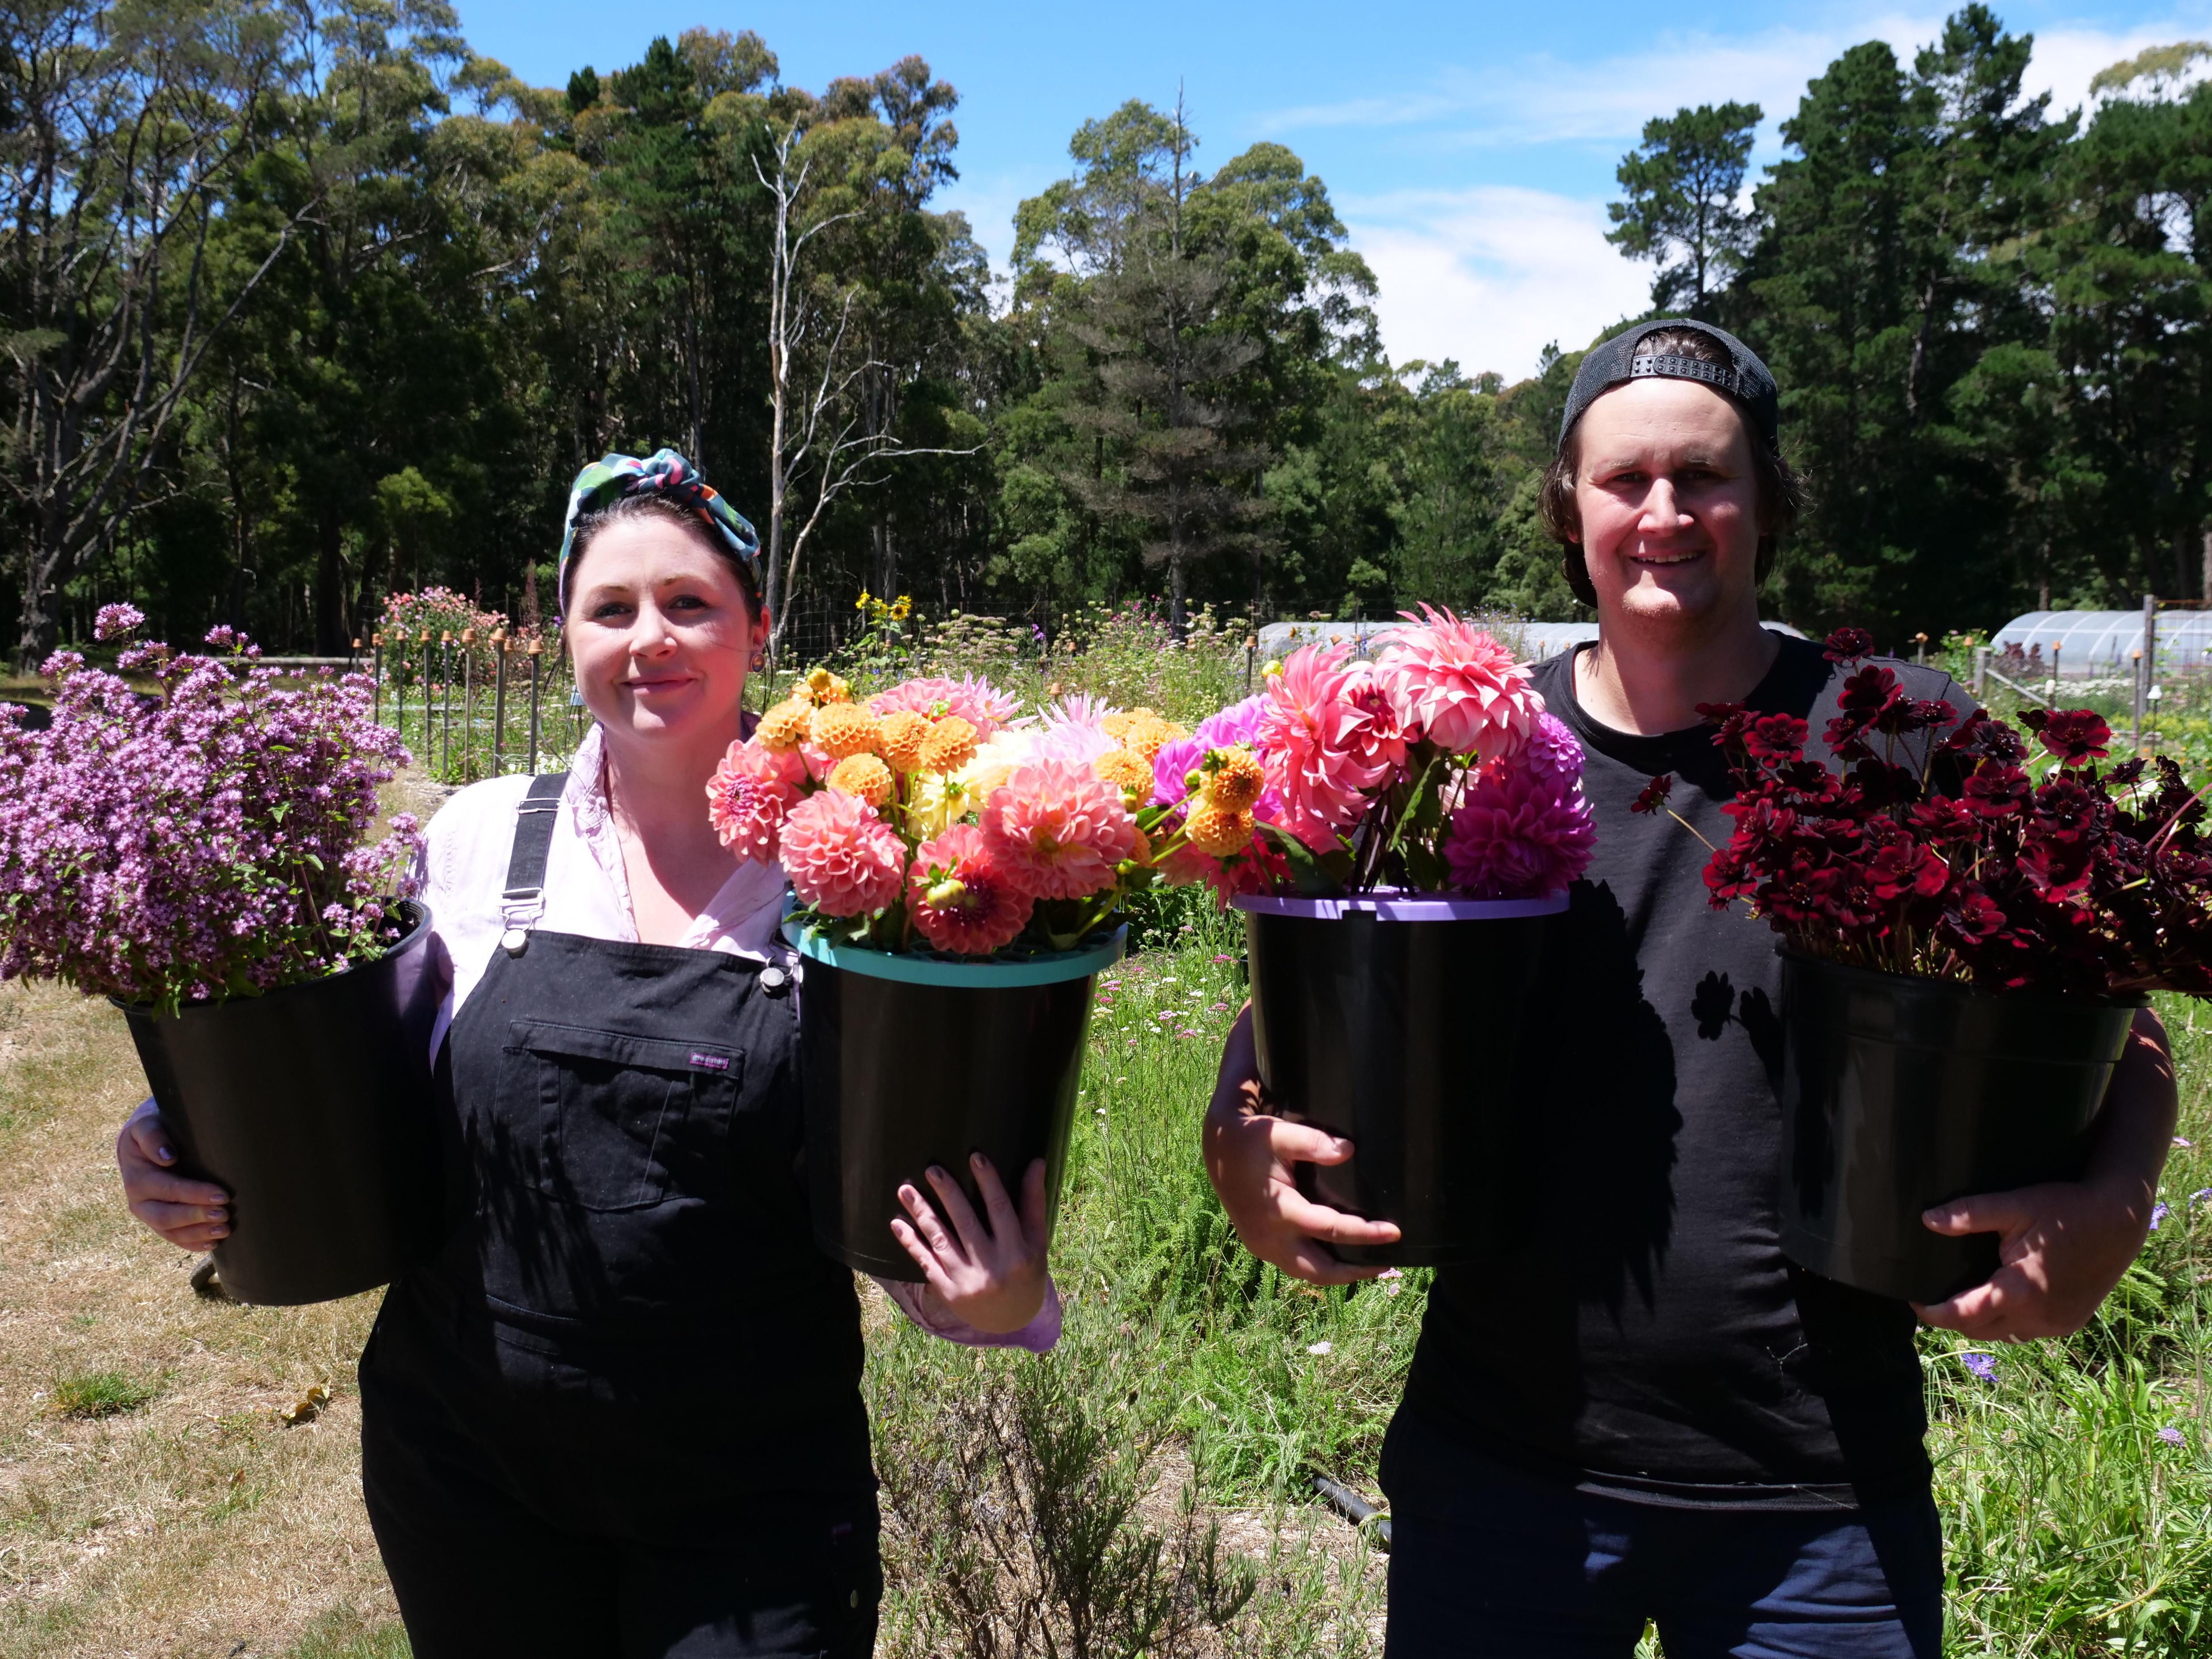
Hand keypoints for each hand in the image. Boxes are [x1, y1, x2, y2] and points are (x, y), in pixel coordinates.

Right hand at [116, 1098, 229, 1252]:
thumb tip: (167, 1157)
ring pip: (171, 1232)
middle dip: (197, 1217)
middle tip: (226, 1215)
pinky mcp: (159, 1222)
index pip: (168, 1190)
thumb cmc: (152, 1129)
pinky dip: (193, 1242)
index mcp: (137, 1178)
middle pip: (166, 1217)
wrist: (144, 1139)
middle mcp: (139, 1201)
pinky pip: (174, 1238)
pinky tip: (213, 1242)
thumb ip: (153, 1137)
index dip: (194, 1195)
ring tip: (225, 1230)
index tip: (222, 1194)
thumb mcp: (147, 1125)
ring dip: (198, 1233)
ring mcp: (149, 1214)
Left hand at [890, 1154, 1049, 1334]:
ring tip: (905, 1189)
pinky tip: (897, 1224)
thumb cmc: (1026, 1271)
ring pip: (940, 1240)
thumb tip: (1036, 1162)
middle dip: (948, 1194)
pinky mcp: (947, 1291)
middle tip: (933, 1169)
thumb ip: (1034, 1202)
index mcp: (1018, 1252)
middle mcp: (991, 1267)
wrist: (1011, 1320)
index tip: (976, 1157)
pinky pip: (926, 1262)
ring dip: (921, 1213)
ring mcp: (966, 1281)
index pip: (1001, 1210)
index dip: (989, 1183)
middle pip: (966, 1223)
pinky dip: (911, 1243)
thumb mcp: (1037, 1241)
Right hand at [1202, 1006, 1399, 1285]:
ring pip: (1308, 1273)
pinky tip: (1340, 1255)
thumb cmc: (1250, 1139)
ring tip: (1370, 1265)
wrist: (1216, 1147)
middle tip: (1389, 1263)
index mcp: (1279, 1212)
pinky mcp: (1261, 1245)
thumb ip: (1313, 1142)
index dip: (1366, 1234)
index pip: (1331, 1230)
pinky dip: (1321, 1265)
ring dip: (1339, 1273)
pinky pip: (1296, 1265)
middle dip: (1356, 1272)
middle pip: (1321, 1271)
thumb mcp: (1278, 1133)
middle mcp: (1271, 1238)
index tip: (1395, 1232)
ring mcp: (1263, 1246)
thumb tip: (1349, 1150)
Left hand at [1914, 1178, 2154, 1340]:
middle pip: (1980, 1331)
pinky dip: (2010, 1321)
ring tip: (1964, 1299)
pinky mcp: (2071, 1321)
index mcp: (2018, 1291)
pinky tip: (2002, 1300)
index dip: (1932, 1313)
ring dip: (1982, 1322)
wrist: (2119, 1220)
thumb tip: (1927, 1220)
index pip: (1962, 1316)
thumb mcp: (2014, 1205)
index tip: (1914, 1300)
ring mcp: (2057, 1323)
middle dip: (1953, 1319)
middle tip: (1934, 1298)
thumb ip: (1969, 1214)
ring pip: (2005, 1335)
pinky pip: (2029, 1331)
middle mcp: (2038, 1316)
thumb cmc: (2065, 1209)